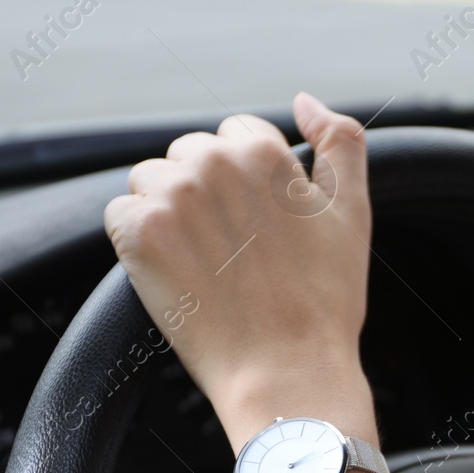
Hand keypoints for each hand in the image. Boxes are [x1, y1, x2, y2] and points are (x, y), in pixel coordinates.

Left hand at [105, 93, 375, 444]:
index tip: (258, 227)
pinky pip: (120, 215)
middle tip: (233, 252)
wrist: (287, 371)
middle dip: (204, 193)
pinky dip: (137, 241)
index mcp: (263, 151)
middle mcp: (213, 163)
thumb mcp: (353, 213)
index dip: (247, 183)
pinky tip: (173, 273)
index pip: (235, 134)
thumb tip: (304, 101)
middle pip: (188, 154)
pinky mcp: (138, 235)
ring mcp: (171, 197)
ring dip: (167, 214)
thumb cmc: (325, 301)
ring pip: (150, 181)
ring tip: (204, 263)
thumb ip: (341, 143)